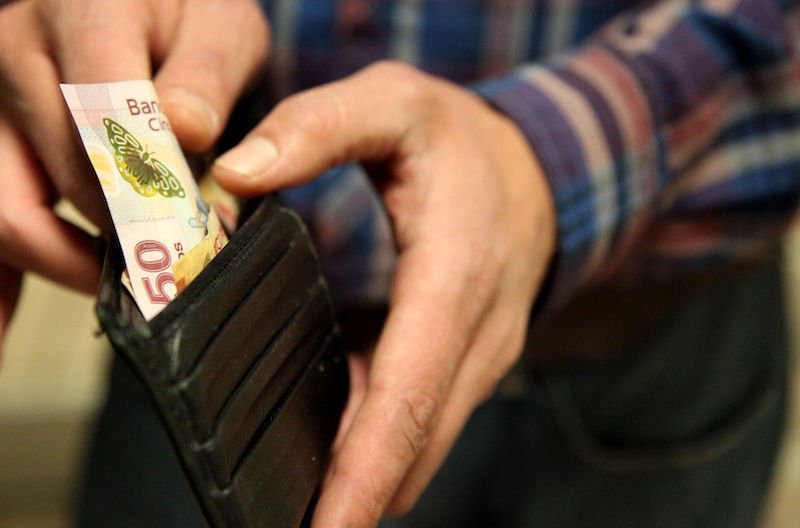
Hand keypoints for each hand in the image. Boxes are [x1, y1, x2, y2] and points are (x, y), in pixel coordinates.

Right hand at [0, 0, 267, 353]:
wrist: (145, 1)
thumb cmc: (191, 13)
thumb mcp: (222, 27)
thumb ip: (206, 76)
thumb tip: (185, 132)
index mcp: (84, 15)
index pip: (105, 122)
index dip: (147, 194)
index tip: (188, 241)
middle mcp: (16, 53)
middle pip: (56, 174)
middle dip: (120, 237)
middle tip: (176, 276)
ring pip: (7, 208)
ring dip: (63, 261)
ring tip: (124, 294)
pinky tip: (4, 332)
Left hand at [213, 61, 556, 526]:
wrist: (536, 170)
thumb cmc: (461, 139)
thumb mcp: (393, 103)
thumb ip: (317, 128)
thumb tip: (236, 174)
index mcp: (455, 275)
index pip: (411, 392)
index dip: (366, 471)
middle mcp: (478, 334)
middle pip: (418, 440)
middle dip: (357, 499)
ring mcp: (480, 357)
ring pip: (423, 442)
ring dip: (368, 480)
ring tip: (295, 504)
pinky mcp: (469, 364)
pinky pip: (423, 420)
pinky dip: (381, 447)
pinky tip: (332, 452)